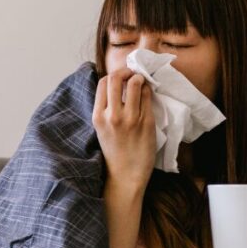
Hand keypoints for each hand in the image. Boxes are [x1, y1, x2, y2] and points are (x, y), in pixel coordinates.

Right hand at [92, 69, 156, 191]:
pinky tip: (147, 94)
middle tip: (132, 74)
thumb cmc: (114, 153)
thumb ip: (105, 109)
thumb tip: (116, 86)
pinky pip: (148, 97)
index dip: (113, 75)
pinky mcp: (146, 122)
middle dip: (126, 71)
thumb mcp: (101, 129)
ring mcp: (131, 118)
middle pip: (117, 78)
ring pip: (136, 84)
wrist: (125, 176)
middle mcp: (113, 116)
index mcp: (98, 116)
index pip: (103, 82)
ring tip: (141, 82)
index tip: (120, 77)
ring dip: (139, 79)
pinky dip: (148, 91)